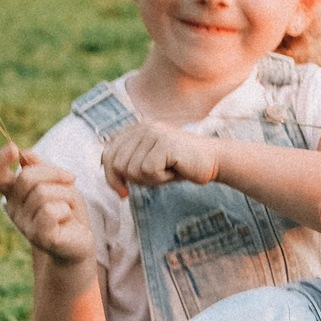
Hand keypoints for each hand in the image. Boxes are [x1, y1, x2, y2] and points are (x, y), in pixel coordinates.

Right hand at [0, 144, 94, 267]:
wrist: (79, 243)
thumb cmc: (68, 210)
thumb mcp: (58, 182)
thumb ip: (41, 168)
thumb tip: (26, 155)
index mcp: (14, 193)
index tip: (13, 148)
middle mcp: (13, 208)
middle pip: (27, 177)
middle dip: (54, 173)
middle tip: (70, 180)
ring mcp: (24, 225)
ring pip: (43, 193)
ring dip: (66, 194)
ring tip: (69, 208)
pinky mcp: (38, 236)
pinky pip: (51, 210)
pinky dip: (66, 210)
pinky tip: (67, 220)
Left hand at [99, 121, 222, 196]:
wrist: (212, 161)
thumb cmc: (178, 166)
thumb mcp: (148, 163)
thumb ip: (128, 163)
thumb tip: (107, 174)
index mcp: (135, 129)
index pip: (108, 154)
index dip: (111, 177)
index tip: (123, 192)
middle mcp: (142, 127)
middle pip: (117, 164)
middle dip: (134, 180)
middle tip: (156, 178)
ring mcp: (153, 133)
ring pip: (132, 170)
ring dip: (150, 180)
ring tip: (167, 171)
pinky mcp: (164, 143)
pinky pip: (148, 171)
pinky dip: (161, 178)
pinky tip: (174, 170)